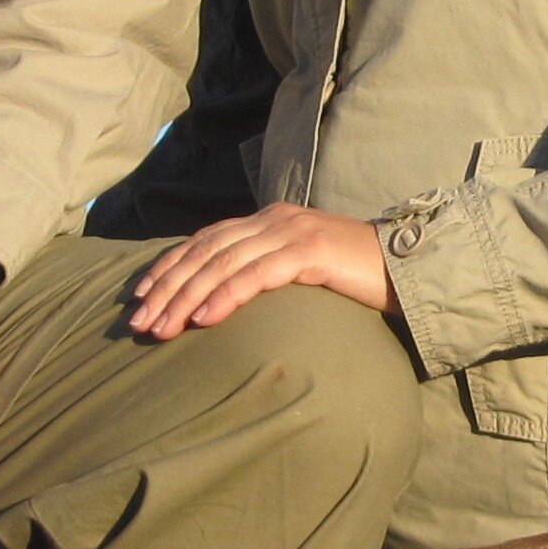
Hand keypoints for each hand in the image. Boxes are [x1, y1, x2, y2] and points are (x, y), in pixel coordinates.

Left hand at [129, 203, 394, 339]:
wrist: (408, 268)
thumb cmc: (354, 277)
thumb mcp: (300, 270)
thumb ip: (266, 272)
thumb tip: (221, 300)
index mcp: (267, 220)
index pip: (204, 240)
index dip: (167, 266)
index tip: (139, 296)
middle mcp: (273, 219)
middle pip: (204, 251)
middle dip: (167, 288)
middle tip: (139, 323)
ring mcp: (290, 233)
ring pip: (223, 263)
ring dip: (186, 297)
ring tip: (162, 328)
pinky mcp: (309, 252)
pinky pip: (256, 274)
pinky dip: (226, 296)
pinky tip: (204, 320)